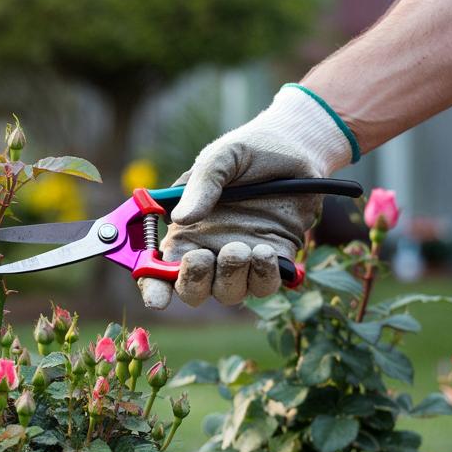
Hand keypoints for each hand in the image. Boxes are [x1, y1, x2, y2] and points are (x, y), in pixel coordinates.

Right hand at [138, 84, 356, 308]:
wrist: (297, 151)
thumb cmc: (250, 152)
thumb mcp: (221, 158)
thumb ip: (201, 185)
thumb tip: (181, 218)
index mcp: (186, 231)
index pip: (160, 270)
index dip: (154, 289)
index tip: (157, 299)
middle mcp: (210, 251)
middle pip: (192, 291)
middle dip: (193, 283)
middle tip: (201, 257)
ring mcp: (241, 260)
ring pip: (228, 293)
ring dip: (231, 277)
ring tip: (241, 248)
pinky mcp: (273, 260)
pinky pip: (263, 286)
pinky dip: (262, 276)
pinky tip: (265, 252)